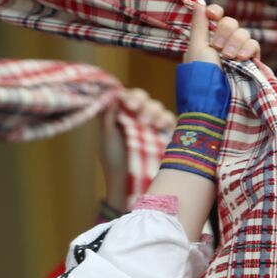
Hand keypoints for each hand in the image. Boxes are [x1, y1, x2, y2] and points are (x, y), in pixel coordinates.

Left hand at [100, 87, 174, 206]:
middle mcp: (137, 116)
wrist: (126, 182)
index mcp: (121, 114)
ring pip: (157, 107)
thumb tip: (112, 95)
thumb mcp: (106, 137)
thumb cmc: (113, 160)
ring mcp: (153, 123)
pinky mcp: (166, 133)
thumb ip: (108, 116)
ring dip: (151, 110)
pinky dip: (165, 119)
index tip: (125, 101)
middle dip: (139, 100)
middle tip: (133, 107)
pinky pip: (170, 120)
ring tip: (144, 122)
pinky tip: (158, 126)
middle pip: (143, 98)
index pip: (126, 97)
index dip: (127, 95)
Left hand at [183, 2, 260, 66]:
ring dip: (234, 42)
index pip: (215, 16)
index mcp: (206, 38)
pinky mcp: (249, 60)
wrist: (213, 95)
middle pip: (229, 22)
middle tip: (217, 48)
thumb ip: (199, 25)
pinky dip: (248, 49)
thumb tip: (198, 3)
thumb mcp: (196, 47)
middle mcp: (222, 42)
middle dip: (224, 32)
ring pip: (242, 32)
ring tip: (228, 57)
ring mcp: (236, 51)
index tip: (213, 15)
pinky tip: (241, 58)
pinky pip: (254, 44)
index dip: (216, 12)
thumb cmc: (200, 72)